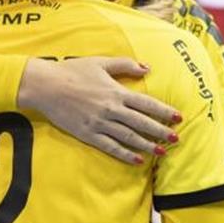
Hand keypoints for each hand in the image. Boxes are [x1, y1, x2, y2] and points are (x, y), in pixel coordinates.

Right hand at [17, 57, 180, 163]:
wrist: (46, 86)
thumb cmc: (72, 71)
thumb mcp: (100, 62)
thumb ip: (125, 65)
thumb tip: (147, 68)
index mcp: (116, 92)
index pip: (146, 103)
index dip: (164, 111)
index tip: (178, 118)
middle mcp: (111, 109)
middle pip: (141, 122)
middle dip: (161, 132)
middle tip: (176, 139)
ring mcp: (99, 123)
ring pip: (128, 136)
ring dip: (146, 145)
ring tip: (162, 152)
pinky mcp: (87, 134)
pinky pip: (110, 146)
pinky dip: (124, 154)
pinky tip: (136, 160)